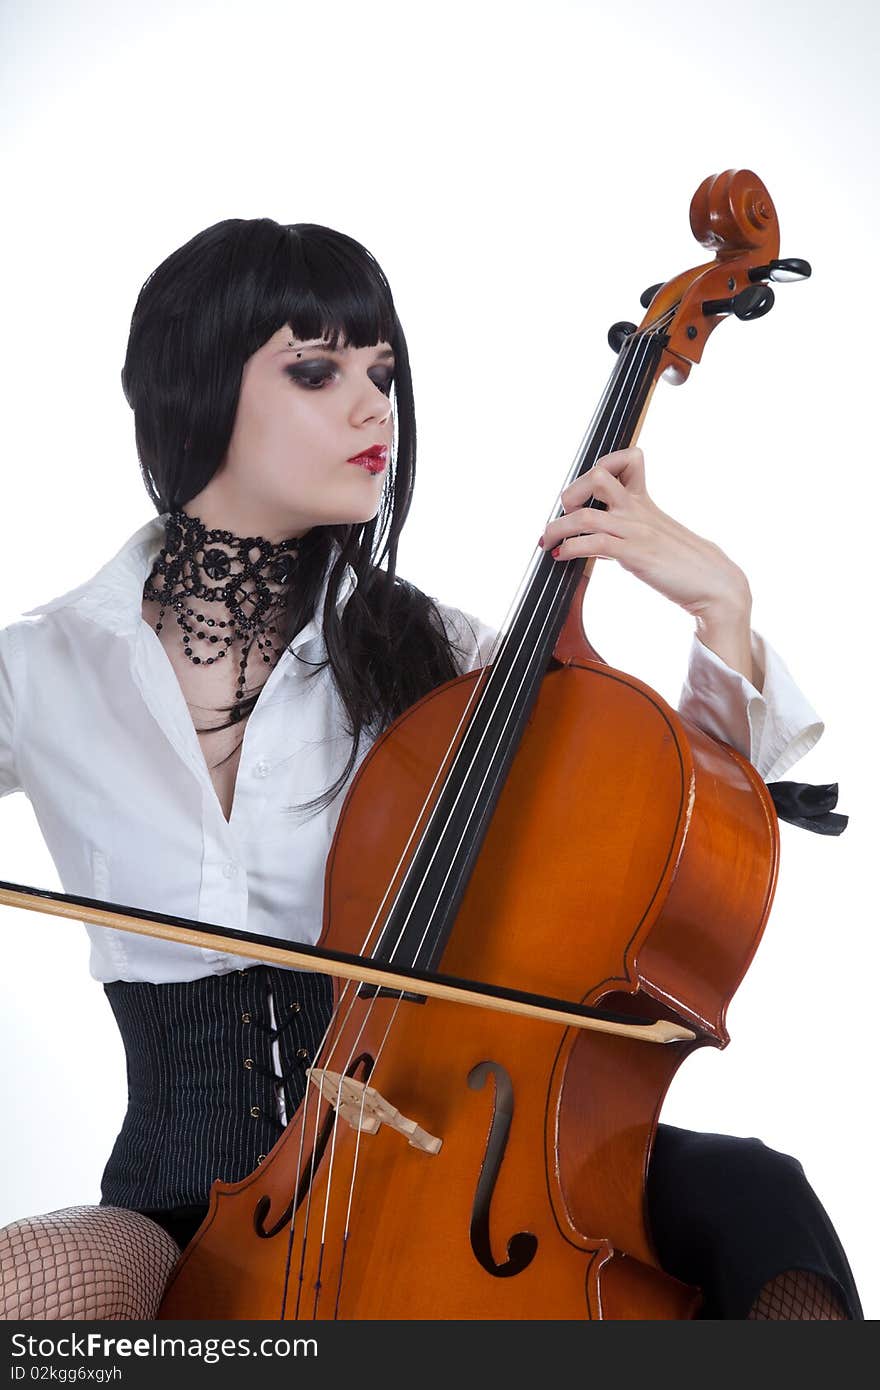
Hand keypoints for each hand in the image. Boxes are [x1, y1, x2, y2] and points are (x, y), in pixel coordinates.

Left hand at [539, 447, 754, 679]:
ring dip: (557, 527)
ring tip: (547, 541)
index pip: (629, 459)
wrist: (714, 584)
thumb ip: (626, 532)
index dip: (602, 466)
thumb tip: (593, 543)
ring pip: (585, 514)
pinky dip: (570, 548)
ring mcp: (636, 530)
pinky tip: (562, 556)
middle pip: (597, 476)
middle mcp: (638, 510)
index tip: (585, 493)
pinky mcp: (636, 554)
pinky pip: (593, 543)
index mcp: (645, 501)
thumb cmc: (685, 564)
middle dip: (570, 494)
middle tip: (560, 516)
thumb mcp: (654, 537)